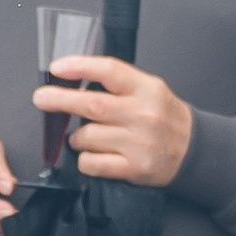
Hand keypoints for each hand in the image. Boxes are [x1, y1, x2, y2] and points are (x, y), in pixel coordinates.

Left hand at [38, 53, 192, 186]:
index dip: (80, 67)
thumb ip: (117, 84)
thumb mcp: (150, 90)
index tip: (56, 67)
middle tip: (41, 98)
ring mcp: (139, 143)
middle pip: (92, 105)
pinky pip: (93, 163)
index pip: (109, 71)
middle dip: (60, 100)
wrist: (194, 151)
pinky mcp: (134, 168)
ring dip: (76, 138)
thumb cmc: (164, 117)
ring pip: (87, 137)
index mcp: (146, 89)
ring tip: (84, 137)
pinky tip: (92, 155)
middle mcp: (143, 114)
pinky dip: (84, 160)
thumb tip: (73, 81)